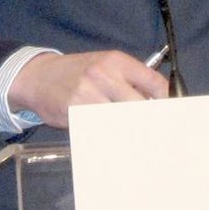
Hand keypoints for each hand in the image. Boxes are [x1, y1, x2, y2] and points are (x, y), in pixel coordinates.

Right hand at [8, 49, 168, 129]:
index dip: (166, 103)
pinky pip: (100, 130)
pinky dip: (109, 139)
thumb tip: (157, 103)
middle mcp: (105, 75)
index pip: (154, 82)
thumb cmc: (77, 72)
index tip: (170, 117)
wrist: (39, 76)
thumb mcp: (104, 66)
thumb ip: (129, 81)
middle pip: (140, 105)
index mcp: (117, 61)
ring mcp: (89, 94)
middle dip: (150, 123)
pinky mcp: (75, 112)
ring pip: (121, 120)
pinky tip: (114, 144)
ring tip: (141, 148)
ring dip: (130, 134)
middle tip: (159, 139)